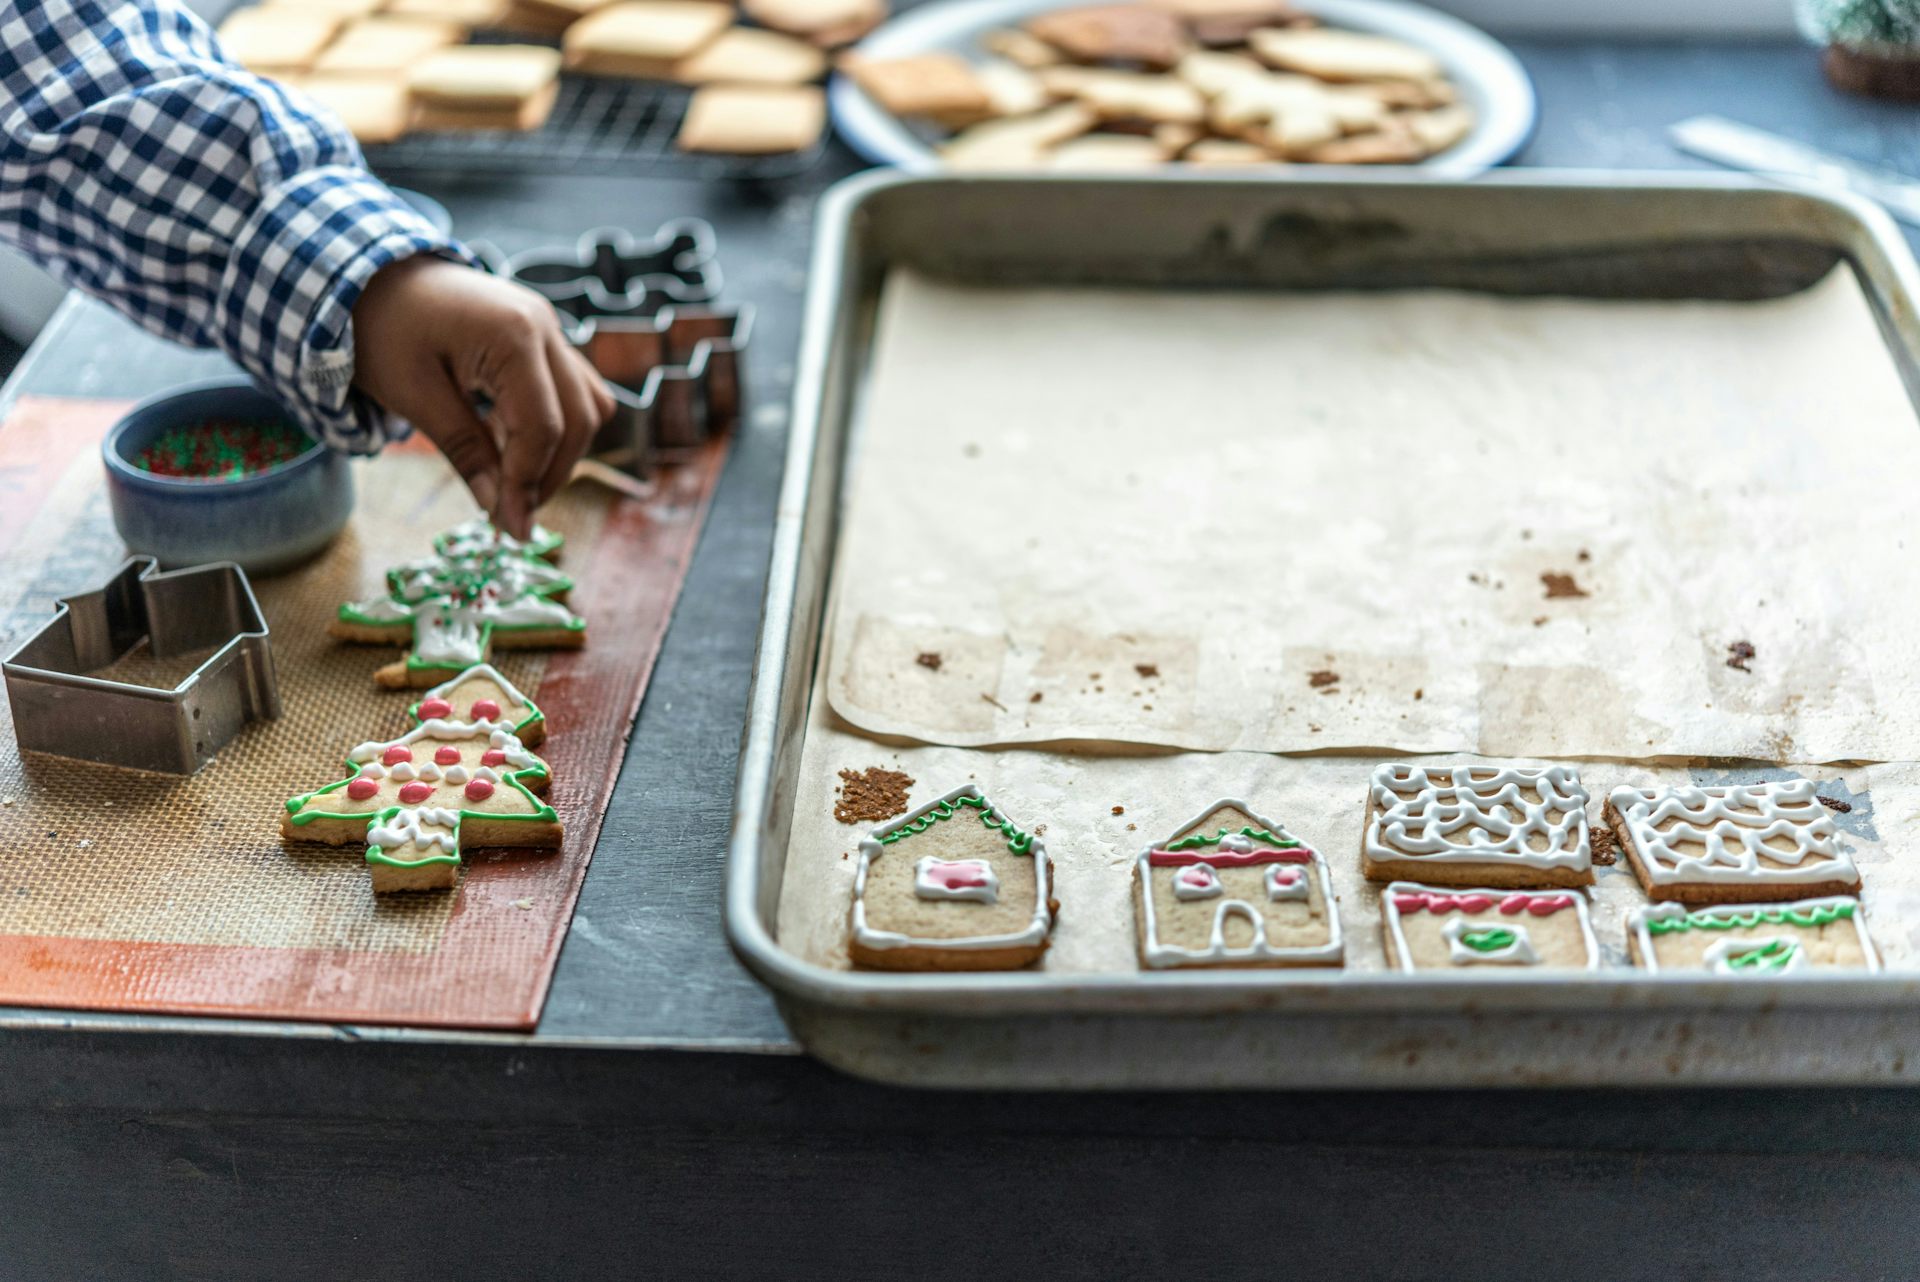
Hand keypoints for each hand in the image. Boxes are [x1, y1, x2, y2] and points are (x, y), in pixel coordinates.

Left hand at [351, 255, 614, 538]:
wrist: (365, 272)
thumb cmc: (380, 327)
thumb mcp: (413, 395)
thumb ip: (466, 451)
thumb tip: (502, 511)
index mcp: (513, 336)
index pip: (543, 427)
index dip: (528, 484)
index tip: (507, 528)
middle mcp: (544, 326)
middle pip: (580, 419)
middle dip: (550, 474)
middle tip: (511, 514)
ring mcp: (548, 327)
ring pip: (588, 405)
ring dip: (560, 451)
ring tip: (513, 482)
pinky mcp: (540, 335)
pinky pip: (571, 389)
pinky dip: (554, 425)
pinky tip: (512, 447)